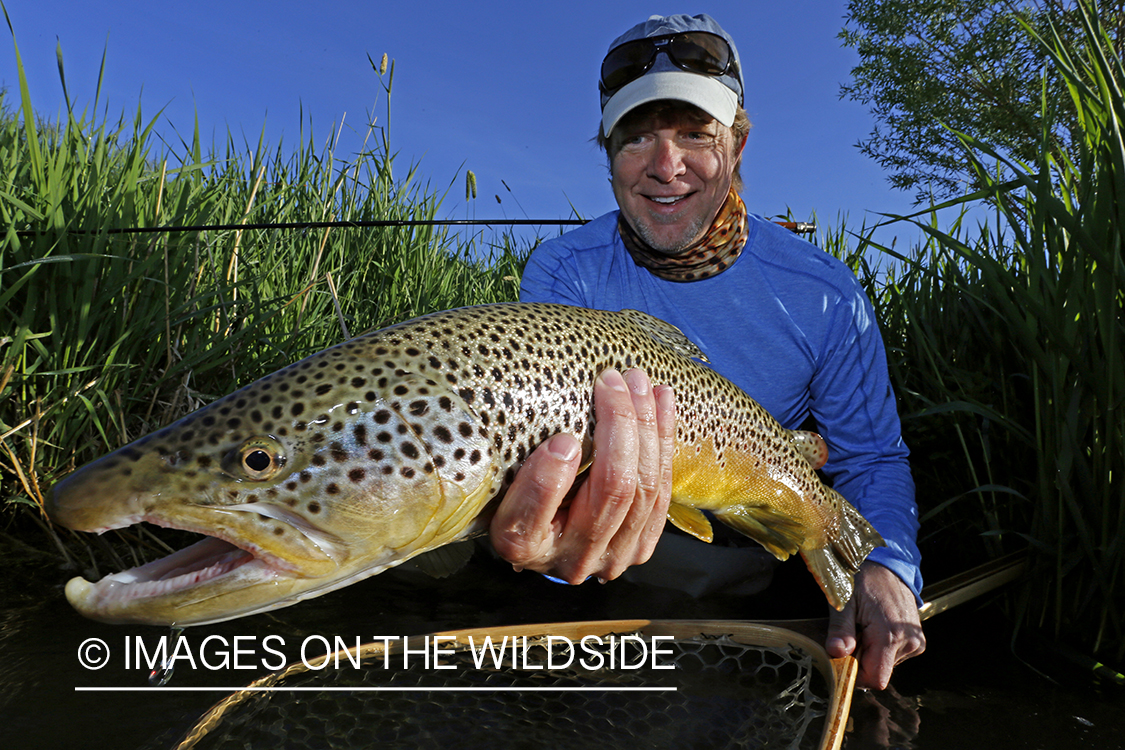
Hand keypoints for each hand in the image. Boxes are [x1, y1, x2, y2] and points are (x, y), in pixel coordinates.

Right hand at [489, 368, 675, 583]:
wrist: (548, 538)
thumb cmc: (517, 496)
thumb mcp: (503, 479)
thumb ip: (521, 465)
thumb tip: (566, 442)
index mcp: (522, 543)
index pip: (531, 517)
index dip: (548, 482)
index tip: (562, 440)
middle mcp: (571, 558)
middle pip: (611, 492)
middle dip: (619, 427)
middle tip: (612, 381)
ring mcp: (613, 556)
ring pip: (645, 488)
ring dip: (647, 427)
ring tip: (639, 383)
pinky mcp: (641, 545)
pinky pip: (663, 489)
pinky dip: (665, 441)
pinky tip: (662, 403)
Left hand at [826, 561, 925, 689]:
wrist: (886, 564)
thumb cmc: (862, 578)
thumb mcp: (844, 601)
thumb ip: (840, 629)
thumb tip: (836, 653)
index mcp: (890, 634)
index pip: (875, 678)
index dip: (855, 674)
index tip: (842, 657)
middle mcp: (908, 641)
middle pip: (879, 672)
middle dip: (860, 660)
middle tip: (852, 632)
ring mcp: (915, 642)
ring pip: (885, 665)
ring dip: (870, 652)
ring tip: (864, 625)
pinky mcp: (917, 640)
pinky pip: (894, 656)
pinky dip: (880, 647)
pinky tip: (875, 626)